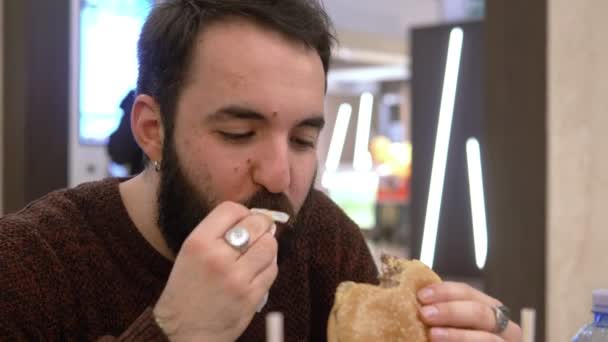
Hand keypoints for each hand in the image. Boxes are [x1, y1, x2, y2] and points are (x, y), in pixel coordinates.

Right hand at [153, 202, 277, 341]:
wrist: (182, 332)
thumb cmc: (187, 290)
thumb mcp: (190, 253)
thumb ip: (217, 233)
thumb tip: (256, 218)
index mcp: (198, 243)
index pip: (231, 209)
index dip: (243, 213)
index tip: (244, 220)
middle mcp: (218, 258)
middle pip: (256, 224)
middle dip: (262, 226)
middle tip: (259, 233)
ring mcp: (237, 278)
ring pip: (269, 246)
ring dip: (267, 247)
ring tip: (257, 253)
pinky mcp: (251, 296)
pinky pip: (272, 270)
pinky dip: (268, 267)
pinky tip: (256, 272)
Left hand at [417, 282, 521, 340]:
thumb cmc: (450, 339)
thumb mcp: (449, 326)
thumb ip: (439, 316)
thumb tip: (415, 300)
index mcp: (488, 310)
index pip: (467, 292)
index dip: (445, 292)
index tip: (421, 296)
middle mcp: (504, 328)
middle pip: (480, 313)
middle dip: (451, 311)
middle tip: (425, 314)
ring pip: (487, 339)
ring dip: (458, 335)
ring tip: (433, 335)